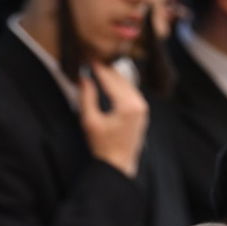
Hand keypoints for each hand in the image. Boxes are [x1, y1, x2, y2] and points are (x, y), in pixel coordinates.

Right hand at [79, 61, 147, 177]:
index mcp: (127, 106)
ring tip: (99, 67)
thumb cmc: (103, 147)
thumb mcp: (90, 122)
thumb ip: (87, 98)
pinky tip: (110, 81)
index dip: (98, 67)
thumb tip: (83, 78)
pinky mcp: (142, 112)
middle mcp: (139, 104)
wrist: (118, 167)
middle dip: (106, 69)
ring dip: (113, 75)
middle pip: (121, 78)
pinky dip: (120, 84)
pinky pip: (131, 91)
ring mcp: (143, 108)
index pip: (110, 79)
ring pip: (127, 83)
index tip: (88, 57)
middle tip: (92, 59)